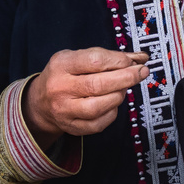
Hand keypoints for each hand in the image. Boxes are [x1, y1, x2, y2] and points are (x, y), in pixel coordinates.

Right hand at [22, 48, 149, 150]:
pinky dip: (112, 113)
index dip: (119, 61)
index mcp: (61, 64)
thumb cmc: (66, 75)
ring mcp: (64, 110)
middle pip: (98, 85)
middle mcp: (60, 88)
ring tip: (123, 88)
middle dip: (126, 78)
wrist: (41, 102)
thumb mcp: (79, 57)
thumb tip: (141, 58)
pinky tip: (113, 104)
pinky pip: (99, 123)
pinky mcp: (72, 127)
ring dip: (118, 96)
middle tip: (142, 72)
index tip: (135, 60)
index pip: (94, 61)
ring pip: (99, 107)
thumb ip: (108, 56)